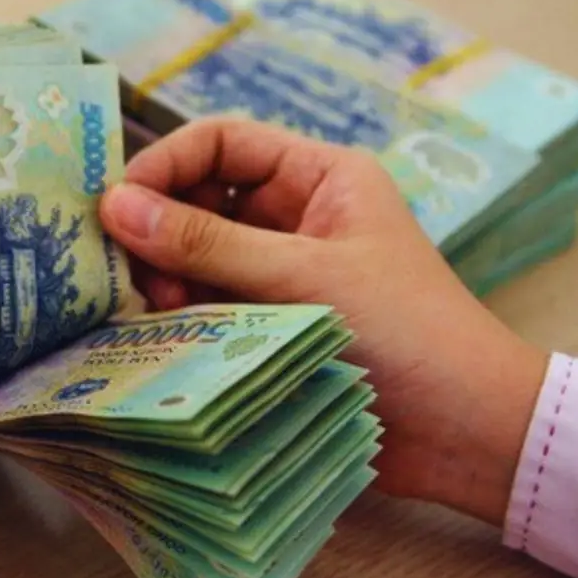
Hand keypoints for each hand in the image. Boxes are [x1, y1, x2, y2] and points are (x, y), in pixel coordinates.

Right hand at [99, 118, 547, 526]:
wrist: (465, 435)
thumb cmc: (403, 332)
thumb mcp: (300, 277)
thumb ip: (204, 243)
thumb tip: (112, 204)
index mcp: (317, 177)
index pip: (219, 143)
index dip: (164, 164)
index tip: (116, 206)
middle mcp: (293, 217)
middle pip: (198, 198)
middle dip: (160, 229)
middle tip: (138, 275)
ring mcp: (277, 274)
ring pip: (194, 256)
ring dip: (167, 277)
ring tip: (162, 311)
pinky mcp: (266, 327)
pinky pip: (205, 306)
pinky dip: (179, 316)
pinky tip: (164, 336)